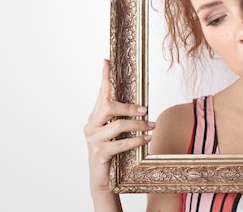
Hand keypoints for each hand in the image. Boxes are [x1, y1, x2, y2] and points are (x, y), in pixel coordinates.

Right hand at [84, 60, 154, 192]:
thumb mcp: (119, 132)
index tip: (106, 61)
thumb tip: (142, 105)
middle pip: (108, 107)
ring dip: (137, 125)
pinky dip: (136, 140)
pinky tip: (146, 140)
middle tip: (145, 109)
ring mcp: (93, 140)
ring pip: (117, 126)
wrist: (103, 180)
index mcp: (96, 117)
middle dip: (128, 107)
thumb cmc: (114, 152)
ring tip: (151, 127)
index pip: (100, 93)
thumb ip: (123, 118)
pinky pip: (120, 144)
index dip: (104, 77)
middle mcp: (91, 125)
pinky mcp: (99, 154)